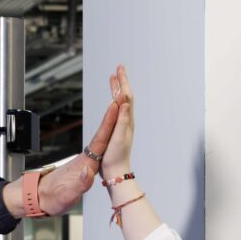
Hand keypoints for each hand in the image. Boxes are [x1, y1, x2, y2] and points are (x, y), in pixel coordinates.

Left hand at [31, 81, 123, 214]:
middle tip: (121, 97)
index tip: (115, 106)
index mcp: (85, 165)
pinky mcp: (83, 165)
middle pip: (102, 134)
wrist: (37, 198)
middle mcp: (85, 160)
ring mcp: (84, 161)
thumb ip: (80, 184)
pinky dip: (106, 135)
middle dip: (112, 116)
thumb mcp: (67, 195)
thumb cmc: (52, 198)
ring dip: (110, 123)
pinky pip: (98, 147)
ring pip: (101, 139)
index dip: (108, 124)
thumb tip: (89, 171)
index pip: (100, 140)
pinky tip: (109, 133)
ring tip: (119, 107)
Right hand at [101, 65, 134, 181]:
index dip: (123, 82)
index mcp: (127, 121)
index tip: (119, 69)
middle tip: (118, 68)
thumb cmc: (116, 157)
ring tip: (114, 78)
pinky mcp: (118, 129)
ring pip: (121, 102)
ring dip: (118, 89)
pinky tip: (113, 100)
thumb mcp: (119, 137)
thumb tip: (124, 102)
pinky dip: (115, 100)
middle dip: (122, 81)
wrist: (116, 171)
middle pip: (125, 96)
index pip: (127, 96)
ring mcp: (123, 125)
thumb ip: (122, 119)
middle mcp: (127, 121)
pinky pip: (117, 110)